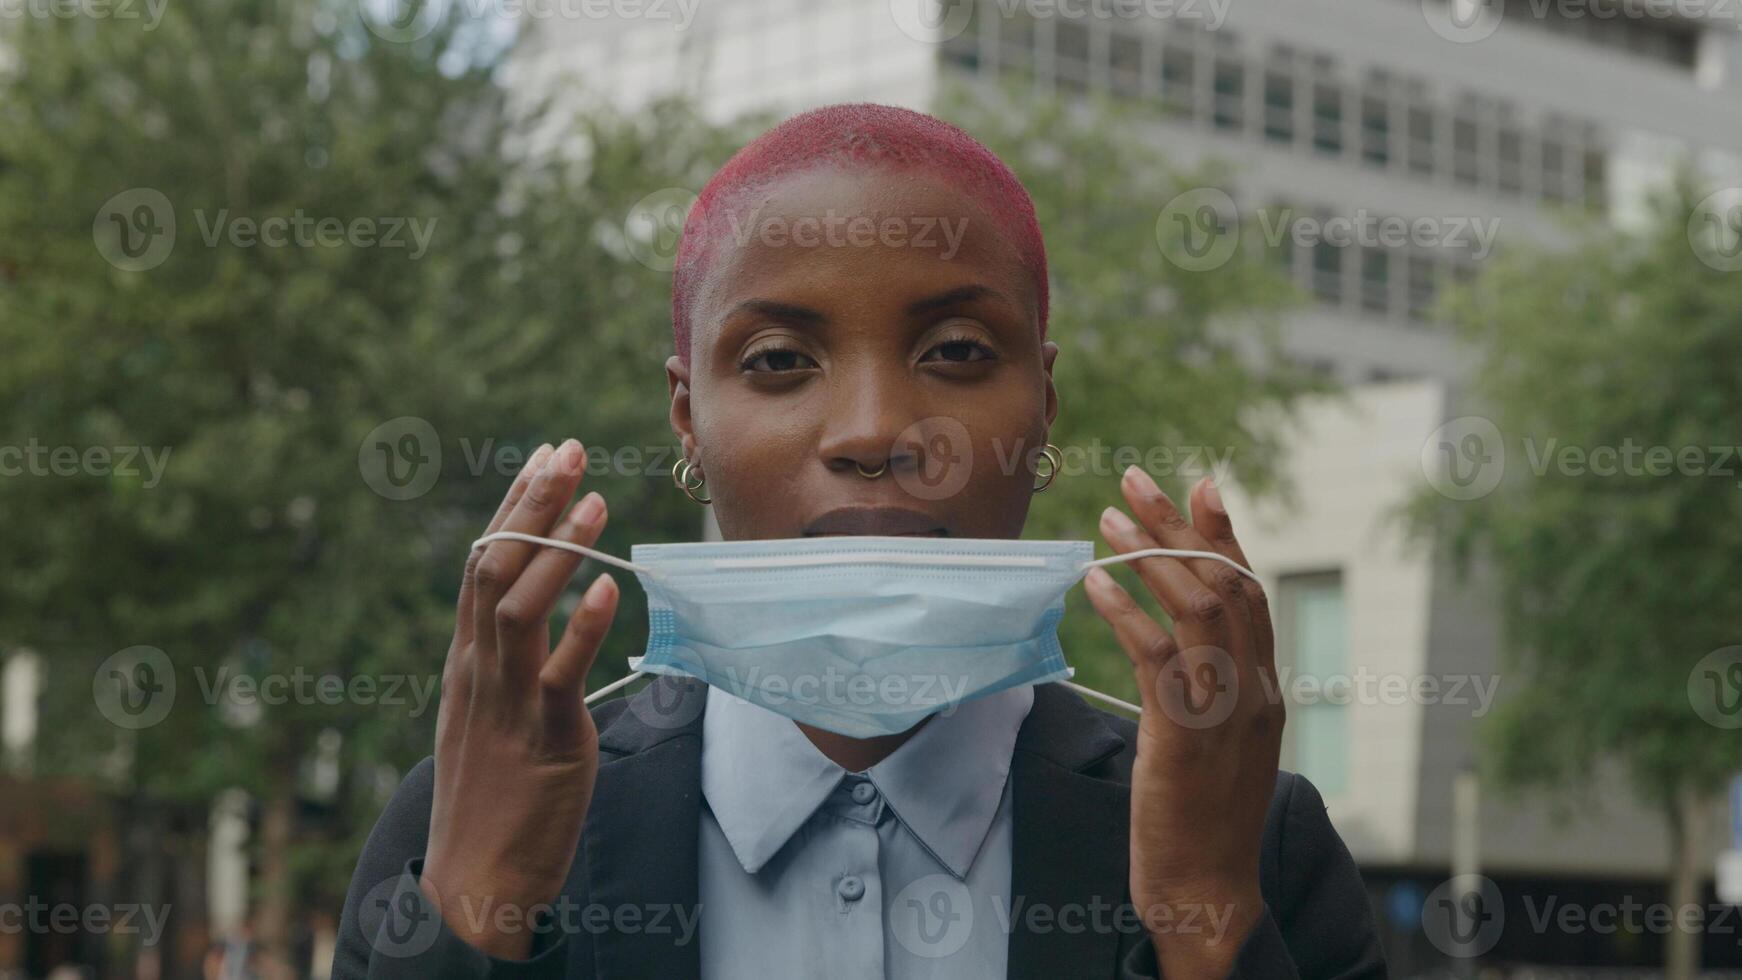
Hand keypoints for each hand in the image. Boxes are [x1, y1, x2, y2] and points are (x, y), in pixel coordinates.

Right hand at [420, 439, 620, 959]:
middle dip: (532, 504)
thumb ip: (503, 659)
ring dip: (558, 551)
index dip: (515, 505)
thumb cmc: (491, 794)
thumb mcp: (485, 713)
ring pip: (520, 609)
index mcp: (467, 659)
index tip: (545, 456)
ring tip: (594, 500)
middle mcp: (479, 669)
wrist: (474, 879)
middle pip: (497, 568)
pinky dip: (583, 628)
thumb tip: (528, 610)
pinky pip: (559, 674)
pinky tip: (609, 588)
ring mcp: (507, 702)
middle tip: (568, 449)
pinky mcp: (544, 738)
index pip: (485, 562)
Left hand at [1083, 466, 1281, 976]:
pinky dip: (1126, 613)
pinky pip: (1159, 657)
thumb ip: (1212, 687)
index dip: (1225, 534)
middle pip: (1224, 584)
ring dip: (1150, 556)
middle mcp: (1253, 689)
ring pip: (1197, 609)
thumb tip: (1180, 642)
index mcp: (1265, 687)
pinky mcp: (1186, 735)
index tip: (1201, 484)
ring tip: (1108, 521)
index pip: (1251, 592)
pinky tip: (1094, 586)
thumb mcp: (1220, 741)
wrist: (1209, 887)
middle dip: (1180, 525)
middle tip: (1137, 479)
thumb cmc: (1203, 817)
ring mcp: (1224, 710)